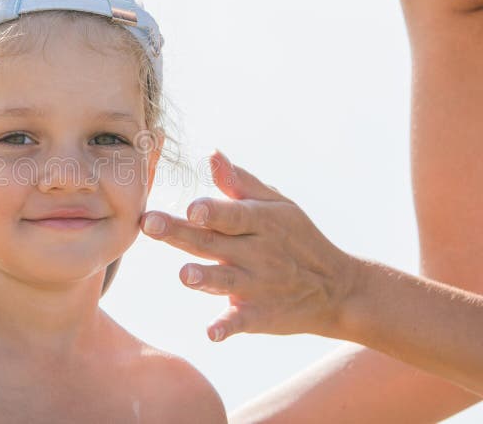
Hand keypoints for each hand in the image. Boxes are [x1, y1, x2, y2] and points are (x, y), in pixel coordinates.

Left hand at [140, 150, 359, 342]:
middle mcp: (256, 253)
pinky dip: (228, 327)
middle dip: (181, 233)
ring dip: (205, 278)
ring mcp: (258, 286)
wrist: (337, 289)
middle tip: (151, 224)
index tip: (190, 207)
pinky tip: (212, 333)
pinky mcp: (259, 316)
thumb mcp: (278, 205)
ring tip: (185, 275)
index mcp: (260, 222)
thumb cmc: (297, 237)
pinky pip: (241, 321)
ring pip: (225, 280)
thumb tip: (211, 154)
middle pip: (212, 242)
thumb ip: (241, 183)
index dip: (212, 210)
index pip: (232, 214)